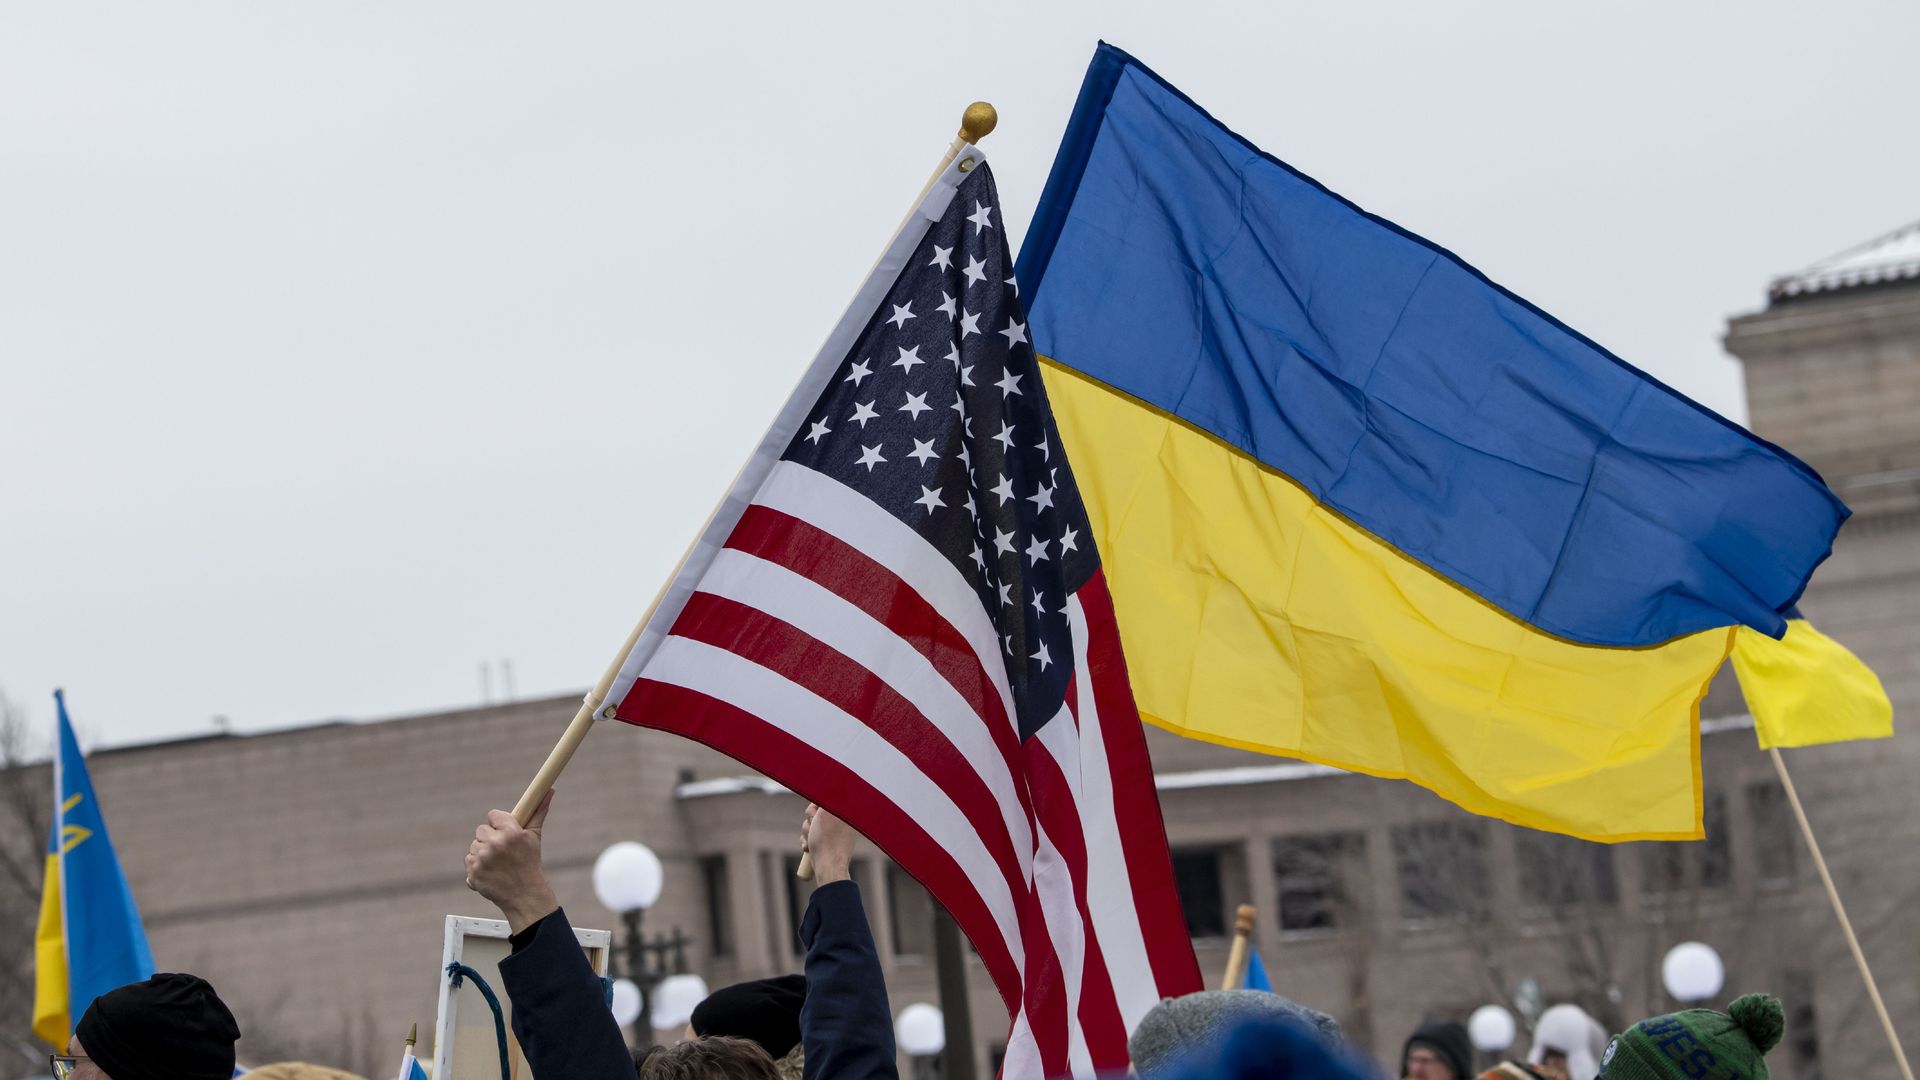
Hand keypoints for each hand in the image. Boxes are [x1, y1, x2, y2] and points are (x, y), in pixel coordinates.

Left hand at [466, 789, 559, 934]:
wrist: (524, 895)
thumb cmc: (530, 864)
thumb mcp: (535, 837)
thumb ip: (538, 812)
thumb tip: (549, 790)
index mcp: (510, 833)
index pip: (493, 815)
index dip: (498, 823)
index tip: (504, 830)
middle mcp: (494, 845)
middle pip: (481, 831)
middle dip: (490, 838)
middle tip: (502, 850)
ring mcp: (482, 860)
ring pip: (474, 847)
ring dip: (483, 853)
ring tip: (498, 863)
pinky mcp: (473, 874)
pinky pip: (469, 861)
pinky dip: (477, 867)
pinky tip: (491, 872)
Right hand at [802, 803, 855, 883]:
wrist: (828, 865)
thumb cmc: (828, 838)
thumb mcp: (826, 811)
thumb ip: (826, 797)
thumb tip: (831, 786)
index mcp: (845, 811)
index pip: (824, 799)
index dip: (816, 807)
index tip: (817, 814)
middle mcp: (841, 820)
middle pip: (816, 811)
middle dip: (810, 820)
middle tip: (814, 827)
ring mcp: (834, 832)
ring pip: (811, 823)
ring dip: (807, 831)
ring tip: (811, 840)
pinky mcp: (826, 842)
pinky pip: (811, 835)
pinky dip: (807, 840)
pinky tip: (808, 847)